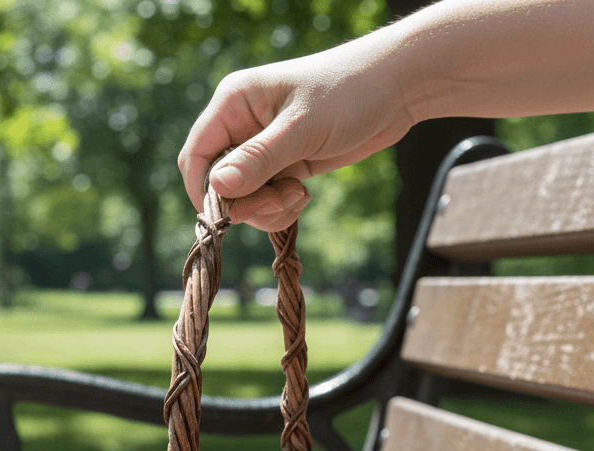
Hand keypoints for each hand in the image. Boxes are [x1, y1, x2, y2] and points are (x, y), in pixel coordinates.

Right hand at [178, 31, 415, 231]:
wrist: (396, 89)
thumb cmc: (347, 93)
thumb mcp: (301, 129)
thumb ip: (258, 160)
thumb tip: (217, 186)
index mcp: (234, 104)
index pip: (196, 155)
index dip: (204, 190)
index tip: (227, 217)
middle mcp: (242, 126)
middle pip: (220, 184)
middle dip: (246, 203)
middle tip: (279, 202)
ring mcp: (264, 148)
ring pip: (245, 198)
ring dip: (267, 209)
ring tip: (298, 195)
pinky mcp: (284, 166)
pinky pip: (267, 200)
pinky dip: (281, 208)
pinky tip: (304, 194)